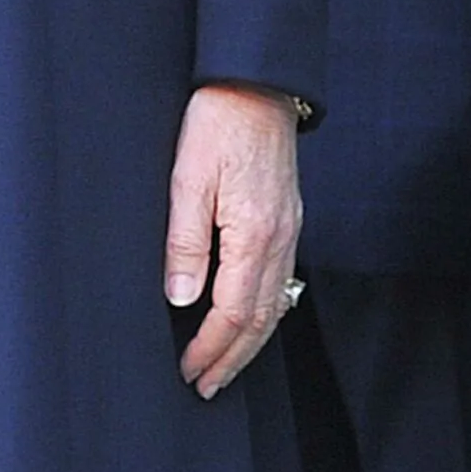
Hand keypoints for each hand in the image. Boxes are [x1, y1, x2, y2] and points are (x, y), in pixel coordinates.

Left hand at [167, 83, 302, 397]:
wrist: (256, 84)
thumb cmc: (217, 123)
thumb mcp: (187, 177)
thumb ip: (185, 240)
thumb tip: (181, 296)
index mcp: (253, 235)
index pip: (233, 312)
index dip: (211, 348)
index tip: (190, 372)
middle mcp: (280, 241)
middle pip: (260, 320)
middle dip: (231, 358)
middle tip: (205, 386)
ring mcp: (289, 232)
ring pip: (274, 305)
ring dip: (248, 341)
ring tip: (223, 365)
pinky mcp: (287, 220)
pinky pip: (281, 282)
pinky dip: (263, 312)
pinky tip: (249, 318)